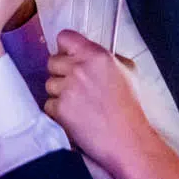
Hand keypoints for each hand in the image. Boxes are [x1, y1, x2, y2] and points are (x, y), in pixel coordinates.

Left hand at [46, 30, 178, 178]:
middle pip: (52, 62)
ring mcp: (68, 89)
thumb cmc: (130, 108)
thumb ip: (106, 57)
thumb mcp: (127, 72)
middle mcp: (80, 69)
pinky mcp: (61, 109)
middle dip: (61, 74)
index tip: (69, 58)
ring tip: (79, 105)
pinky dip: (58, 113)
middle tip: (76, 88)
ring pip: (49, 84)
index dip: (65, 49)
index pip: (65, 37)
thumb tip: (87, 52)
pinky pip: (49, 105)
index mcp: (97, 56)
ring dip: (59, 94)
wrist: (128, 140)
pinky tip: (75, 118)